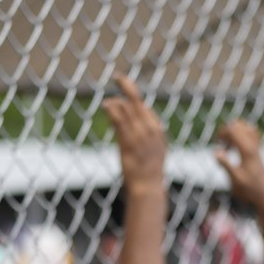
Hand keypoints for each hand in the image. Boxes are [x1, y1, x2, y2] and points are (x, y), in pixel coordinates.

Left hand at [104, 74, 165, 192]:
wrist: (148, 186)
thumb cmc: (150, 173)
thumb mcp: (155, 153)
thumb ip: (151, 140)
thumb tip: (150, 134)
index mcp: (158, 131)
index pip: (145, 109)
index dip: (134, 101)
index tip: (126, 97)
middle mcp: (149, 128)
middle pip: (137, 100)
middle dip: (127, 86)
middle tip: (118, 77)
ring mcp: (139, 133)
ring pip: (125, 107)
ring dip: (115, 101)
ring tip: (107, 103)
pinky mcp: (127, 140)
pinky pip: (118, 118)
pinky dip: (111, 109)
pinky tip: (105, 106)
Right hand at [214, 120, 263, 214]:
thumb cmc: (249, 191)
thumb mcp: (235, 180)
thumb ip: (226, 164)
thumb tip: (215, 151)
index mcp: (247, 151)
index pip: (234, 130)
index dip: (223, 132)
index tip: (216, 142)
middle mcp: (253, 147)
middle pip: (239, 125)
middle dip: (227, 130)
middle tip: (221, 143)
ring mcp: (257, 149)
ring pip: (246, 128)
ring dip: (235, 132)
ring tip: (228, 145)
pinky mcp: (258, 153)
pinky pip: (252, 135)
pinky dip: (243, 135)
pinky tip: (237, 146)